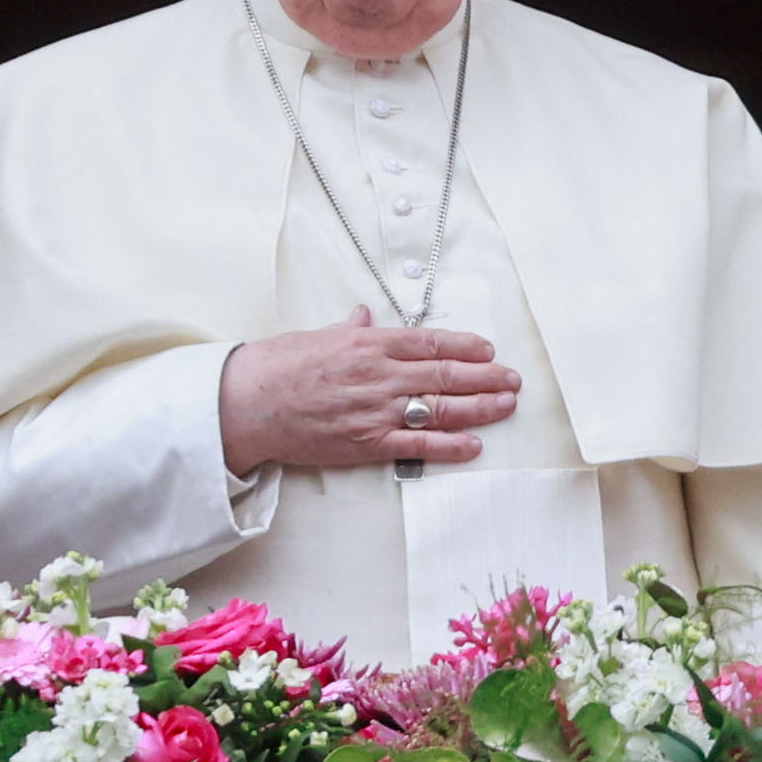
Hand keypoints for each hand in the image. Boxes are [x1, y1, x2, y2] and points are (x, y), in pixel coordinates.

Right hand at [217, 308, 521, 477]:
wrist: (248, 402)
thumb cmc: (279, 366)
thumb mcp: (319, 336)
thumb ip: (351, 330)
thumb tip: (365, 315)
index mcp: (370, 343)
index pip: (431, 342)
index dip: (467, 346)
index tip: (489, 350)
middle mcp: (380, 375)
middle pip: (446, 374)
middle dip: (486, 377)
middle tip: (512, 380)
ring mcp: (376, 411)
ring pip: (441, 408)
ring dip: (480, 408)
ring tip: (506, 406)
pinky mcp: (367, 444)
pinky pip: (418, 446)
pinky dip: (450, 445)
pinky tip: (475, 444)